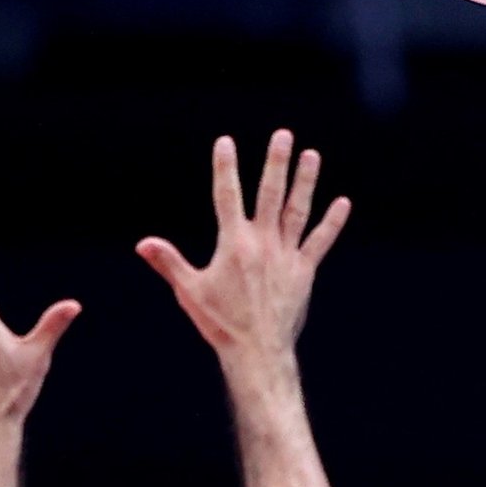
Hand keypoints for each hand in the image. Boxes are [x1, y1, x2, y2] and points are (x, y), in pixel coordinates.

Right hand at [137, 131, 348, 364]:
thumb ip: (168, 262)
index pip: (227, 196)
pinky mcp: (304, 272)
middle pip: (270, 194)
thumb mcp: (189, 291)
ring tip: (311, 155)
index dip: (225, 168)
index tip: (226, 142)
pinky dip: (331, 223)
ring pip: (297, 211)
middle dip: (276, 163)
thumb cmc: (220, 323)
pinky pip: (320, 242)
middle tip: (283, 135)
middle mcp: (262, 243)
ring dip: (305, 182)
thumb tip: (143, 243)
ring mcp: (286, 256)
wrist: (256, 350)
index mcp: (233, 244)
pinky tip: (342, 203)